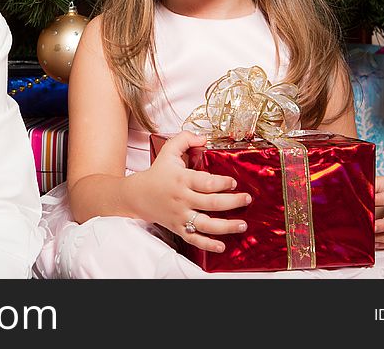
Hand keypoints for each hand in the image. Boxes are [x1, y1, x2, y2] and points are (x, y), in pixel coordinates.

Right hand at [131, 131, 250, 253]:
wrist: (137, 195)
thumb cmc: (157, 173)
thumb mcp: (168, 151)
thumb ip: (185, 139)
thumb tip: (204, 138)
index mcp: (181, 179)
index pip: (205, 182)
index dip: (222, 183)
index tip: (233, 182)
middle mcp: (182, 198)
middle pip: (211, 203)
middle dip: (232, 202)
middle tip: (246, 199)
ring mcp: (180, 215)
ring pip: (205, 224)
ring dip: (226, 226)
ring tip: (243, 224)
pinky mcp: (178, 227)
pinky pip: (194, 239)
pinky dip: (207, 245)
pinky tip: (221, 246)